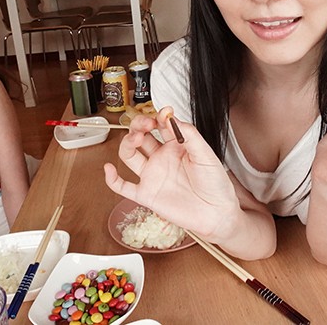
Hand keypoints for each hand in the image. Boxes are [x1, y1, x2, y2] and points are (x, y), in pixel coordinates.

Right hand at [104, 107, 239, 237]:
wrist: (217, 213)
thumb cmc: (215, 184)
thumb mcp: (206, 154)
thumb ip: (189, 135)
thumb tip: (172, 118)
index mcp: (176, 146)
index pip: (160, 125)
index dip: (159, 117)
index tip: (164, 113)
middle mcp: (162, 158)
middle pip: (141, 136)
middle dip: (139, 125)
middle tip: (145, 124)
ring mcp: (153, 175)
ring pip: (130, 155)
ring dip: (127, 143)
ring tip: (134, 138)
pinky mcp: (147, 194)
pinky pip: (123, 186)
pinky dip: (112, 179)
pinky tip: (109, 169)